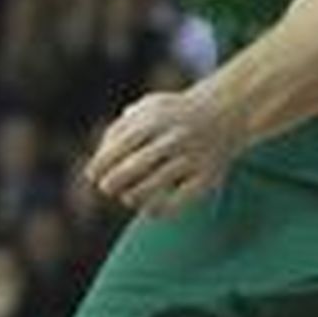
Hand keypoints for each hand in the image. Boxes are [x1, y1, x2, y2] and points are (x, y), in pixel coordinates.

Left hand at [86, 82, 247, 214]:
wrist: (226, 113)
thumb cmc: (175, 114)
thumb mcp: (148, 107)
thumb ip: (122, 126)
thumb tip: (99, 155)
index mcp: (156, 119)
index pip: (119, 146)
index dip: (101, 164)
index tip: (92, 176)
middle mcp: (175, 138)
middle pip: (133, 168)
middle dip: (112, 183)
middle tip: (107, 189)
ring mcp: (192, 158)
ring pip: (153, 187)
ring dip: (132, 197)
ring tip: (128, 197)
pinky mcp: (207, 177)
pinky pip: (178, 202)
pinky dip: (159, 209)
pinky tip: (149, 208)